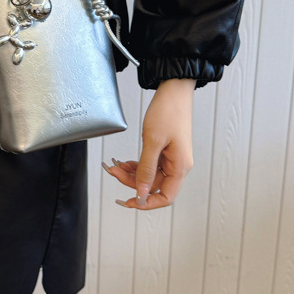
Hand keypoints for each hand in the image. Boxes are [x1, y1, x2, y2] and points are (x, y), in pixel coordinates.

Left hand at [103, 77, 194, 209]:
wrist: (174, 91)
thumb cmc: (168, 112)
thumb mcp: (152, 141)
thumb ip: (146, 169)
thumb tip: (141, 192)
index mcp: (180, 167)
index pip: (166, 197)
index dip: (147, 202)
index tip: (130, 201)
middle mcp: (178, 165)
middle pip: (154, 186)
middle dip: (132, 182)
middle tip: (113, 172)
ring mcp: (172, 157)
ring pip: (149, 175)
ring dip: (132, 173)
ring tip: (115, 166)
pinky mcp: (165, 150)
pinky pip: (150, 164)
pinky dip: (137, 164)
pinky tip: (124, 161)